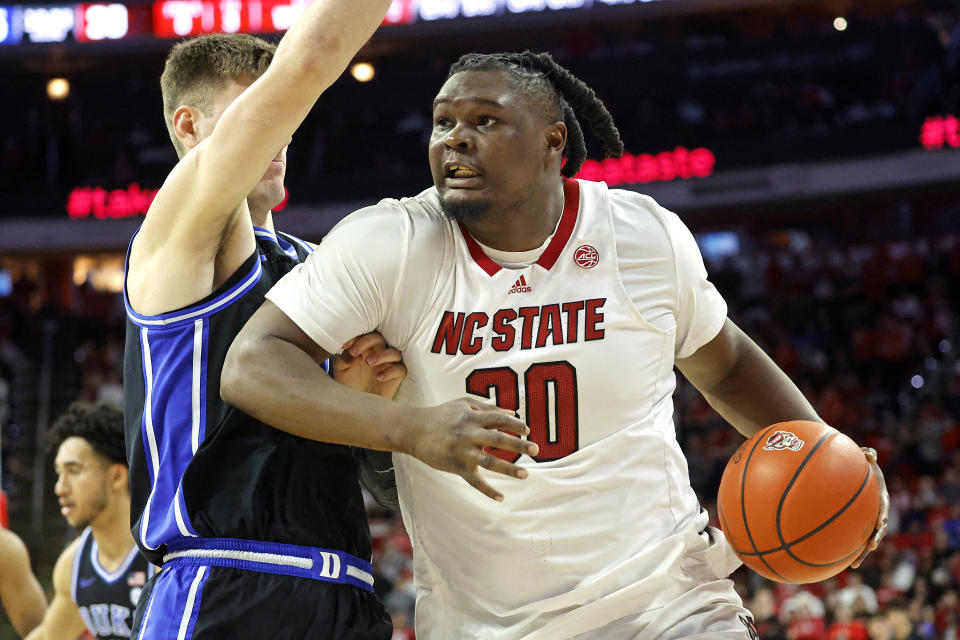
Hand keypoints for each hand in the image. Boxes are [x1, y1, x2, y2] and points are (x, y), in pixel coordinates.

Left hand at [333, 332, 406, 398]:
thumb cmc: (350, 384)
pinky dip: (391, 371)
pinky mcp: (396, 378)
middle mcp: (379, 353)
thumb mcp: (341, 370)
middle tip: (353, 352)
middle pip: (380, 338)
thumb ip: (344, 358)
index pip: (365, 334)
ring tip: (368, 362)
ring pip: (394, 352)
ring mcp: (389, 365)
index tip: (345, 345)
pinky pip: (400, 370)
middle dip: (366, 341)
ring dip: (382, 355)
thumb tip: (351, 353)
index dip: (356, 336)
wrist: (356, 404)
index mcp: (365, 348)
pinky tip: (379, 377)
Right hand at [408, 398, 537, 501]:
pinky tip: (501, 497)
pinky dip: (487, 490)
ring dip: (508, 469)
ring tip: (525, 474)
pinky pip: (474, 480)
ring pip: (489, 461)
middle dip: (518, 445)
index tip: (528, 430)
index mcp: (473, 417)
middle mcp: (469, 434)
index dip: (515, 425)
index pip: (499, 420)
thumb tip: (513, 413)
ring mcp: (463, 451)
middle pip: (498, 439)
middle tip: (535, 449)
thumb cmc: (442, 415)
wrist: (415, 430)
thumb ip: (487, 408)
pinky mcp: (456, 466)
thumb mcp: (463, 404)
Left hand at [851, 446, 888, 568]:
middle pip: (878, 530)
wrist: (860, 477)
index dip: (883, 516)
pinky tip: (832, 559)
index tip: (881, 522)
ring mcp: (866, 522)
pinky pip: (850, 539)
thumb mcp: (867, 460)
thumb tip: (870, 453)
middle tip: (871, 547)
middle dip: (875, 539)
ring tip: (854, 565)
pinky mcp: (856, 527)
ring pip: (865, 540)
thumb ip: (869, 456)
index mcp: (880, 499)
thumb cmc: (863, 467)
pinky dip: (844, 549)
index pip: (883, 509)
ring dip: (861, 553)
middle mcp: (876, 513)